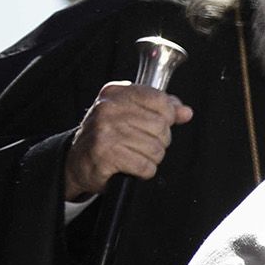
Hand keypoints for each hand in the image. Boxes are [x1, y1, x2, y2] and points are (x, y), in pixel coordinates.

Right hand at [63, 82, 191, 199]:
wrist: (79, 162)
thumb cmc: (108, 137)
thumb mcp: (133, 115)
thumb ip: (162, 110)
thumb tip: (185, 112)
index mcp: (116, 93)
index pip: (160, 100)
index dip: (166, 117)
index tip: (154, 125)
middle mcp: (108, 109)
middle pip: (161, 127)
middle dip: (159, 141)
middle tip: (140, 144)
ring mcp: (104, 131)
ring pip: (156, 148)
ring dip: (151, 158)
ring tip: (133, 155)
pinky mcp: (104, 154)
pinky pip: (145, 166)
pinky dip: (143, 171)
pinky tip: (130, 166)